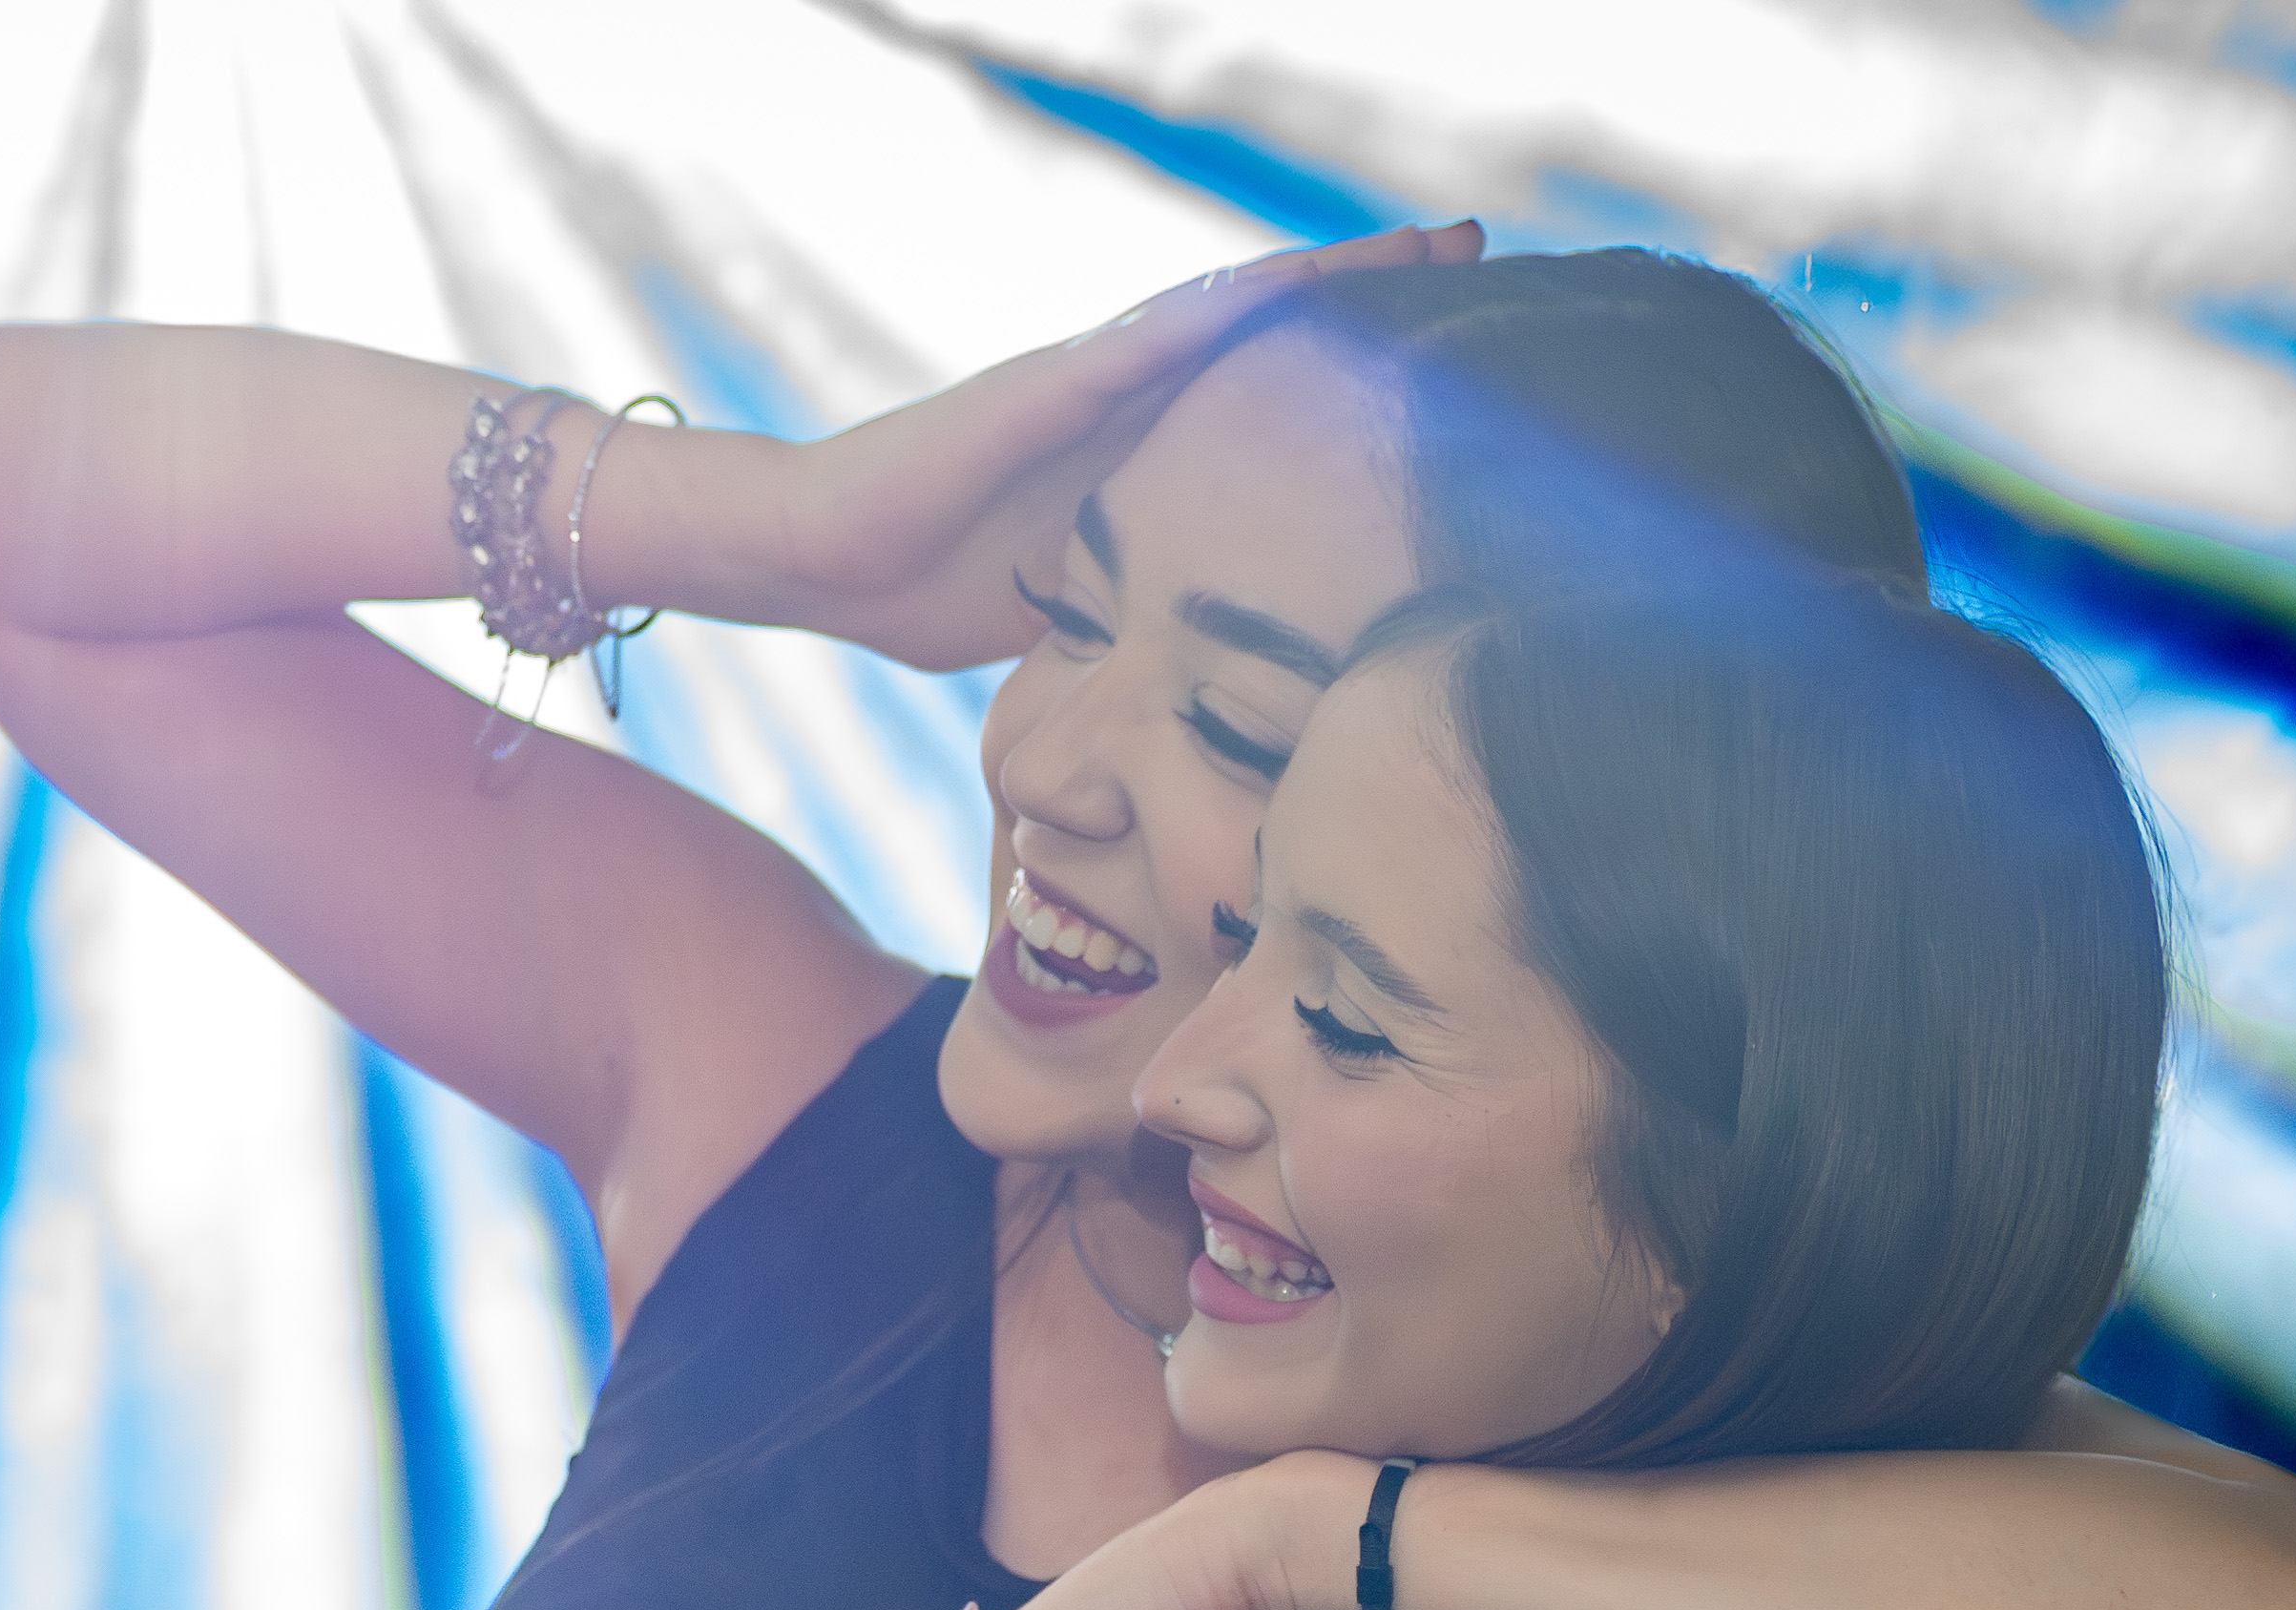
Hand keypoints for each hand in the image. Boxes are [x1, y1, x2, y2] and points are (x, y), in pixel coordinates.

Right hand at [749, 223, 1479, 669]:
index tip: (1456, 362)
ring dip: (1330, 277)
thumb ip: (1139, 614)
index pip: (1275, 405)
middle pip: (1275, 335)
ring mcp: (1092, 385)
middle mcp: (1131, 404)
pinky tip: (1303, 282)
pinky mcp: (1048, 386)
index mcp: (1143, 459)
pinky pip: (1154, 339)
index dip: (1359, 375)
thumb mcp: (1073, 614)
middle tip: (1476, 252)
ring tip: (1423, 242)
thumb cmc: (920, 590)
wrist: (819, 556)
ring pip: (1233, 317)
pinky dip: (1231, 312)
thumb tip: (1205, 681)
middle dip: (1373, 291)